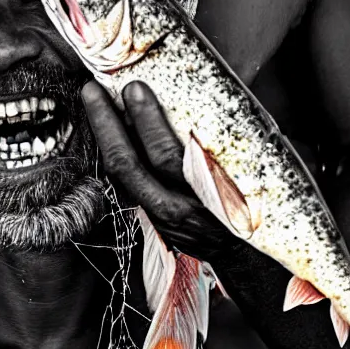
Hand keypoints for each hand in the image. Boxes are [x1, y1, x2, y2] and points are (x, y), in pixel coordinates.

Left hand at [81, 79, 236, 262]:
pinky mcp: (152, 219)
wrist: (249, 260)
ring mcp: (159, 218)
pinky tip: (109, 131)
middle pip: (129, 166)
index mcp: (205, 198)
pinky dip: (115, 153)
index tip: (134, 88)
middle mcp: (177, 210)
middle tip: (94, 90)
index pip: (165, 157)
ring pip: (120, 177)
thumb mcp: (250, 176)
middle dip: (107, 124)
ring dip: (104, 137)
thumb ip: (222, 144)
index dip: (147, 121)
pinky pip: (125, 183)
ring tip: (95, 103)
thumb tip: (196, 96)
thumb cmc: (255, 209)